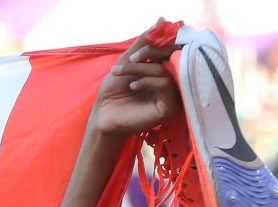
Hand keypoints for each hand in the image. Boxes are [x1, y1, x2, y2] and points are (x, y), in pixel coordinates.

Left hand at [91, 21, 180, 136]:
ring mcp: (174, 95)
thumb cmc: (114, 91)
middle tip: (131, 59)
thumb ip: (144, 41)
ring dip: (140, 69)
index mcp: (165, 69)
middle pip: (172, 56)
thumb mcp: (128, 60)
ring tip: (121, 73)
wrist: (103, 115)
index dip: (157, 43)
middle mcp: (174, 81)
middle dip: (149, 53)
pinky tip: (133, 86)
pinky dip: (147, 81)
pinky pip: (166, 84)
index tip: (137, 50)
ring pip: (165, 70)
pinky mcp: (171, 107)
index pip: (172, 48)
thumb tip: (162, 19)